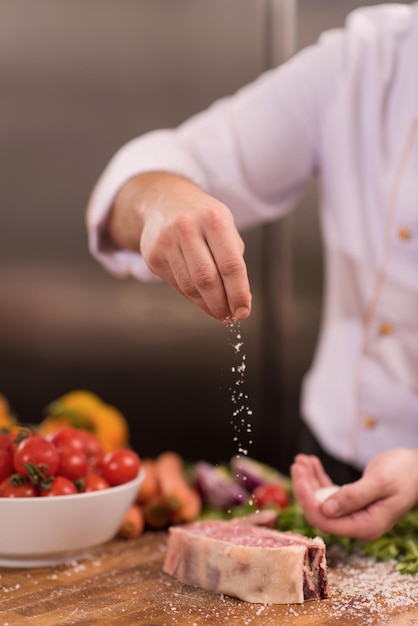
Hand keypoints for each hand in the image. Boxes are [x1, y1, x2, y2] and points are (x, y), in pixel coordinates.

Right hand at [109, 172, 251, 323]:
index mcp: (214, 219)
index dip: (238, 292)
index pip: (230, 264)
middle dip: (221, 304)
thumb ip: (233, 259)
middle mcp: (187, 227)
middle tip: (230, 317)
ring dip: (206, 305)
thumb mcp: (225, 226)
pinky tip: (202, 300)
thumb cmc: (204, 219)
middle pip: (207, 279)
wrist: (164, 201)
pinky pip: (176, 285)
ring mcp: (166, 241)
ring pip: (189, 286)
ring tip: (219, 312)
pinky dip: (192, 297)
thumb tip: (240, 300)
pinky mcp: (152, 255)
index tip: (244, 311)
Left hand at [290, 449, 417, 539]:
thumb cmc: (404, 473)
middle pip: (320, 512)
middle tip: (297, 463)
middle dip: (305, 488)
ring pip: (322, 501)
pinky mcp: (352, 502)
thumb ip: (353, 497)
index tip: (299, 477)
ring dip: (309, 480)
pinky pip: (329, 493)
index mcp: (366, 526)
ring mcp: (354, 514)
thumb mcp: (379, 482)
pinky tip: (312, 462)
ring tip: (301, 460)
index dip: (308, 500)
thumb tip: (325, 510)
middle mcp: (358, 524)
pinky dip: (319, 478)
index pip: (326, 521)